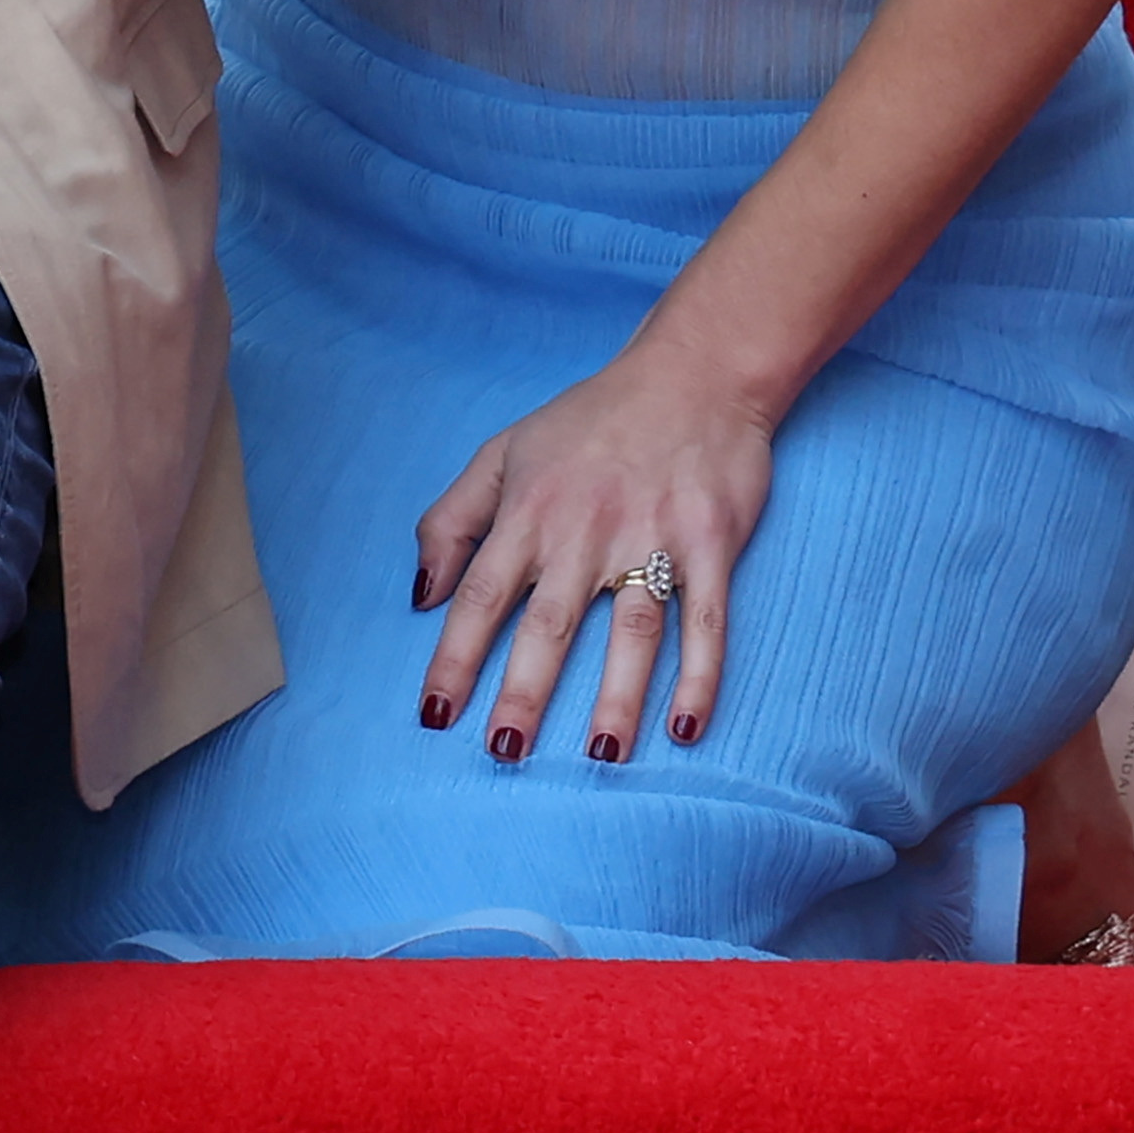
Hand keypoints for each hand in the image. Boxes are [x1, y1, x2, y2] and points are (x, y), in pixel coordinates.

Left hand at [410, 341, 773, 764]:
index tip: (435, 713)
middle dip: (523, 692)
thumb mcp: (501, 454)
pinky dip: (700, 675)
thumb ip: (451, 522)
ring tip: (601, 757)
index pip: (478, 596)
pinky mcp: (711, 544)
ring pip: (631, 632)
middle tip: (505, 752)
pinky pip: (706, 621)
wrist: (692, 375)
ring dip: (617, 697)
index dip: (454, 657)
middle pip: (548, 624)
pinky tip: (686, 726)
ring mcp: (651, 539)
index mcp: (527, 514)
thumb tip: (422, 595)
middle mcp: (584, 533)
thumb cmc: (589, 422)